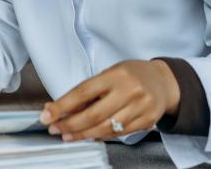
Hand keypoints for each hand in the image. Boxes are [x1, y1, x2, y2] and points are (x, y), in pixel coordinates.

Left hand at [38, 60, 179, 141]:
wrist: (164, 82)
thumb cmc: (131, 75)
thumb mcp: (109, 74)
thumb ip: (87, 91)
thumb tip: (58, 108)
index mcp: (116, 75)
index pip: (83, 92)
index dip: (62, 106)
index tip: (46, 115)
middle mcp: (129, 91)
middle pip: (93, 114)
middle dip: (69, 124)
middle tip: (54, 129)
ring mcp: (140, 108)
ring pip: (105, 128)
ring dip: (82, 134)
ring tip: (67, 135)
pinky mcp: (147, 121)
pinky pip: (119, 133)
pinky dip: (101, 136)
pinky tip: (89, 135)